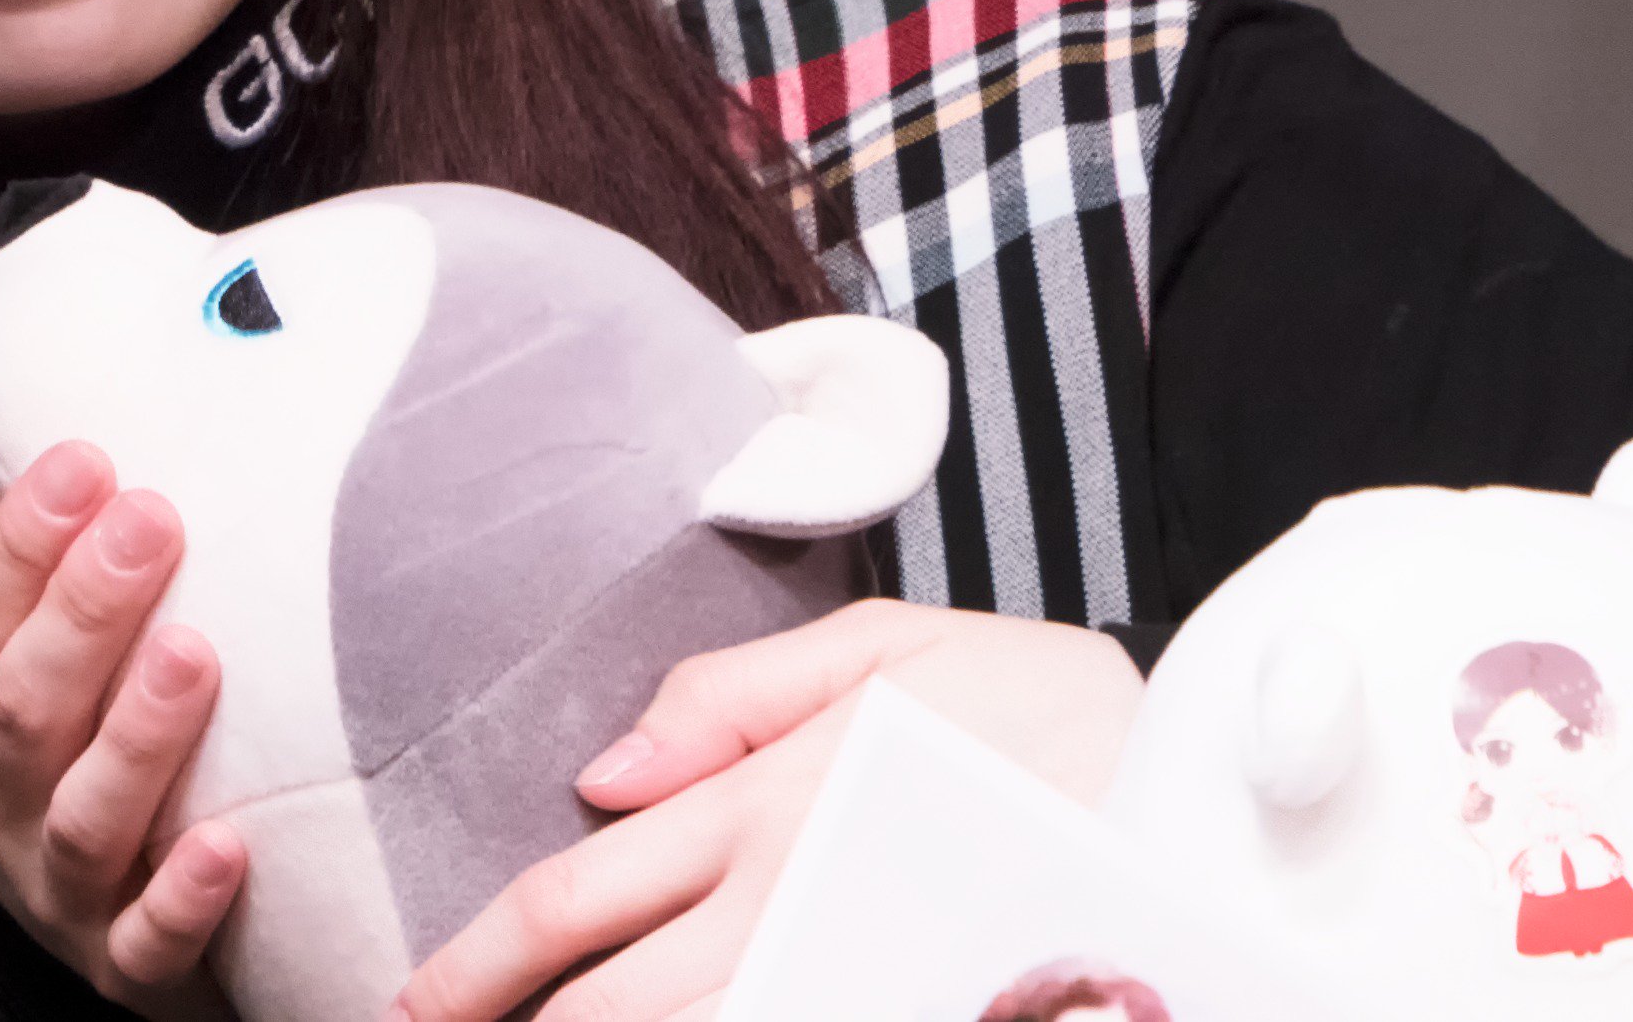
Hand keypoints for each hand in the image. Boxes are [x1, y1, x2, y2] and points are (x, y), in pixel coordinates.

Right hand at [0, 444, 246, 1012]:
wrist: (96, 896)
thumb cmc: (50, 715)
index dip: (14, 545)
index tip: (84, 461)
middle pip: (22, 709)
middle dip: (83, 612)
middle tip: (151, 521)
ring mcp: (54, 887)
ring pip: (82, 819)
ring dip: (136, 739)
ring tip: (195, 655)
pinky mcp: (123, 962)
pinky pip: (146, 942)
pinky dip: (181, 898)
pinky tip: (229, 845)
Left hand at [389, 600, 1143, 1021]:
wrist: (1221, 798)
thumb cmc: (1054, 710)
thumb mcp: (896, 647)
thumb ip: (737, 692)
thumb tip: (603, 770)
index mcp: (770, 801)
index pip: (576, 895)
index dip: (476, 962)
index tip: (411, 1004)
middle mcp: (791, 903)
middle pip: (605, 1005)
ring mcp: (852, 975)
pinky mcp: (914, 1010)